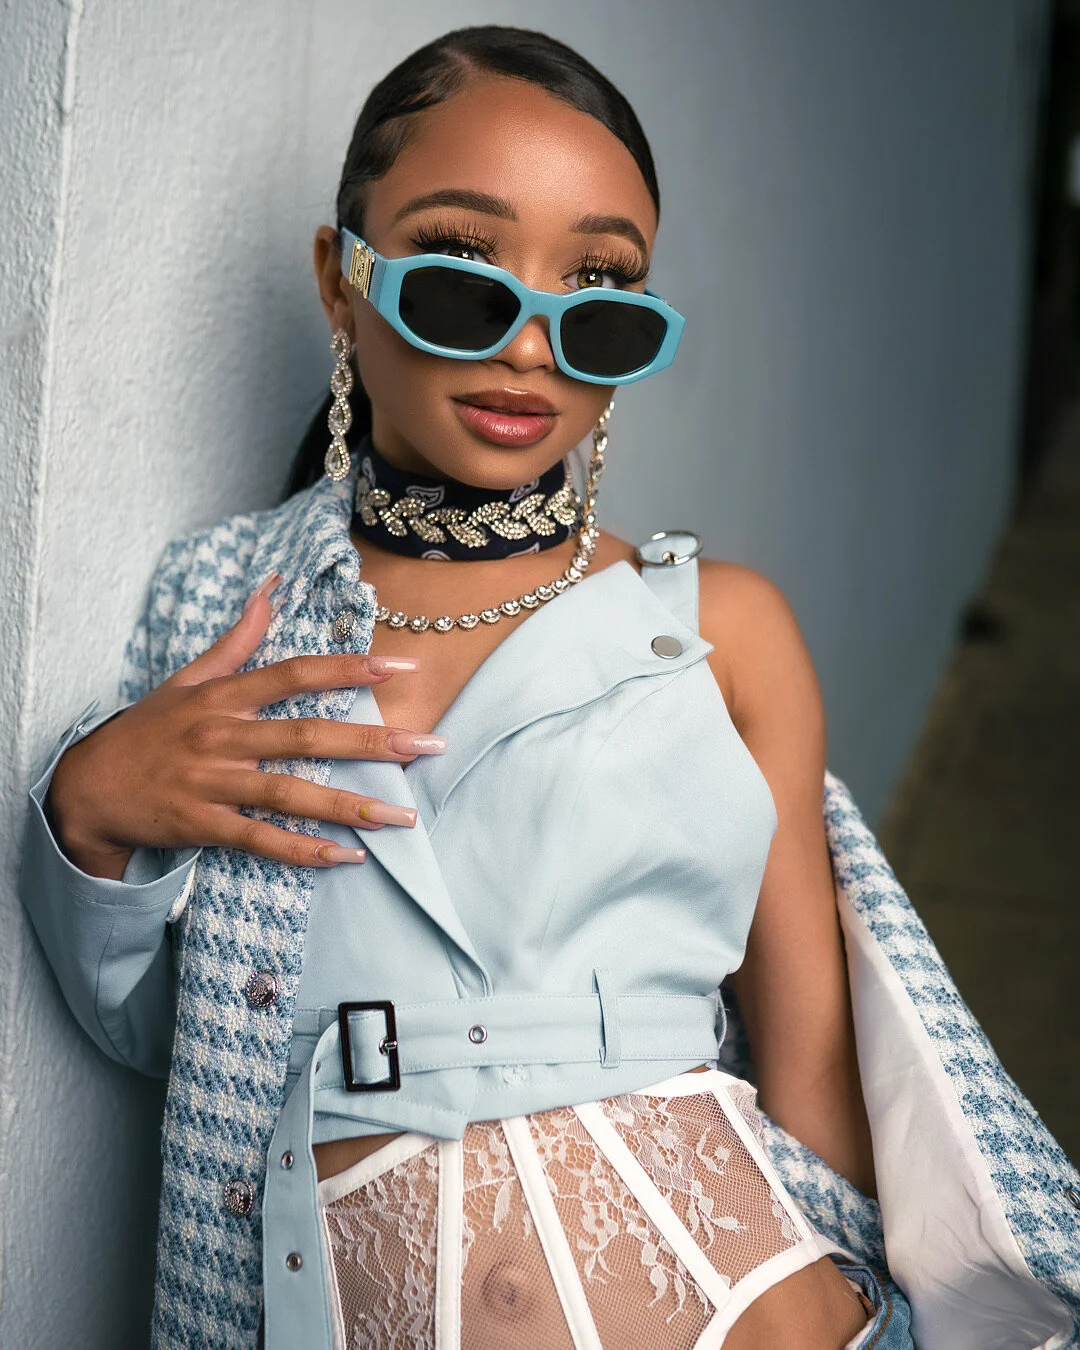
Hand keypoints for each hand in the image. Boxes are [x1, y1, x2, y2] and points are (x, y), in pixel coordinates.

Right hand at [47, 574, 442, 878]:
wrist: (86, 788)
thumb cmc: (147, 730)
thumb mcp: (186, 678)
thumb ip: (236, 639)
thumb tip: (270, 589)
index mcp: (223, 697)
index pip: (295, 674)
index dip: (348, 669)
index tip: (402, 668)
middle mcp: (220, 736)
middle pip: (306, 736)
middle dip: (372, 742)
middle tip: (428, 747)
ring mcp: (210, 782)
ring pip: (289, 793)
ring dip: (350, 806)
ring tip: (401, 817)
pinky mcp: (200, 825)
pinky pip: (258, 839)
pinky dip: (302, 850)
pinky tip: (346, 855)